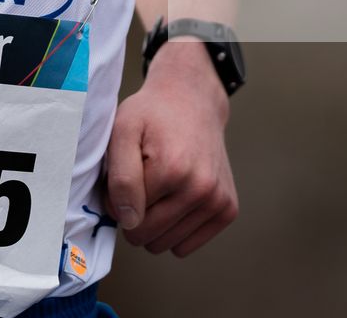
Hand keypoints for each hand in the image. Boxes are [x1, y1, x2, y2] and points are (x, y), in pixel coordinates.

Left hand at [101, 40, 236, 255]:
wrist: (194, 100)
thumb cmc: (153, 115)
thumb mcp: (123, 131)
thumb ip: (120, 178)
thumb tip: (129, 221)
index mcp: (172, 169)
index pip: (127, 219)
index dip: (118, 200)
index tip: (127, 175)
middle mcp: (201, 188)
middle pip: (147, 237)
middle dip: (136, 215)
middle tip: (142, 182)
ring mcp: (218, 200)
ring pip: (166, 245)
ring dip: (156, 223)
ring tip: (160, 188)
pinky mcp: (228, 209)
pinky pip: (187, 246)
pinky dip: (175, 229)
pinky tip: (176, 198)